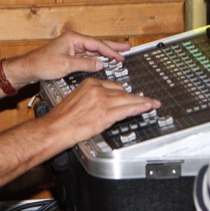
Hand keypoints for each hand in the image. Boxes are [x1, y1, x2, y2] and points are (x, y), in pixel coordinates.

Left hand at [8, 31, 130, 85]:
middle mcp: (73, 41)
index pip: (96, 44)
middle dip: (113, 46)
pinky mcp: (70, 55)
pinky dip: (97, 59)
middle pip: (97, 44)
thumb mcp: (66, 66)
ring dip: (106, 53)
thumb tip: (100, 64)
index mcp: (73, 39)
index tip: (121, 55)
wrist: (29, 68)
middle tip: (127, 47)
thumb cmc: (42, 64)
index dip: (110, 50)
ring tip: (120, 54)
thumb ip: (85, 64)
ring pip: (93, 50)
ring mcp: (72, 48)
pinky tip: (104, 61)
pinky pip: (87, 56)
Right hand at [42, 77, 160, 144]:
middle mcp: (97, 89)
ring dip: (142, 102)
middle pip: (122, 91)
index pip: (113, 85)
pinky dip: (140, 108)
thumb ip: (92, 97)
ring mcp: (103, 101)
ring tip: (153, 103)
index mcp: (90, 83)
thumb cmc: (63, 117)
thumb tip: (104, 102)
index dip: (124, 92)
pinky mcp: (106, 113)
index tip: (131, 95)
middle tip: (147, 100)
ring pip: (128, 99)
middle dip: (135, 97)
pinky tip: (147, 107)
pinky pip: (128, 109)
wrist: (56, 128)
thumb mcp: (78, 98)